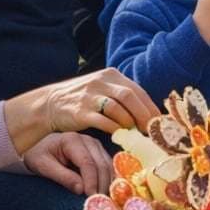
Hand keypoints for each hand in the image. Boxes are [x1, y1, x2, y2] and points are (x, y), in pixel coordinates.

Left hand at [24, 132, 113, 194]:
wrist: (40, 146)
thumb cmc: (39, 155)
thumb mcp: (44, 167)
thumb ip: (62, 177)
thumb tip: (81, 190)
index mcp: (72, 140)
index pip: (87, 163)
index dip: (91, 181)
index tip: (91, 197)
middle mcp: (88, 140)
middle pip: (102, 165)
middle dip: (102, 185)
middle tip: (100, 204)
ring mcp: (95, 145)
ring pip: (109, 166)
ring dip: (108, 184)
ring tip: (103, 201)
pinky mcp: (99, 152)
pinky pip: (109, 167)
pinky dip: (109, 180)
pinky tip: (105, 193)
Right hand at [41, 67, 159, 135]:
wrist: (51, 103)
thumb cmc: (83, 99)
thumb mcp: (103, 87)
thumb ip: (122, 94)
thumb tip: (148, 112)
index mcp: (110, 74)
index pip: (137, 90)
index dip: (150, 106)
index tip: (158, 121)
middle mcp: (101, 81)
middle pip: (130, 96)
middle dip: (143, 114)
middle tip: (150, 129)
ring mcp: (90, 95)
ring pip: (117, 108)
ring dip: (129, 122)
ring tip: (135, 132)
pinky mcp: (81, 111)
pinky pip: (103, 121)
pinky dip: (114, 129)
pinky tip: (120, 135)